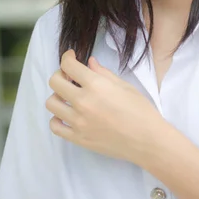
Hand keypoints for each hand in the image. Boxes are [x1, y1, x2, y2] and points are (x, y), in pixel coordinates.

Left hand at [46, 49, 164, 164]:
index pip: (69, 66)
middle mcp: (82, 102)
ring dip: (58, 96)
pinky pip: (55, 126)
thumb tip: (89, 62)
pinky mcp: (77, 138)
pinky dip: (57, 118)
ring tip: (69, 97)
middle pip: (55, 82)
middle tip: (70, 76)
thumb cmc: (141, 111)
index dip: (67, 57)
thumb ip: (103, 73)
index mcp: (96, 85)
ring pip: (51, 103)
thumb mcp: (125, 86)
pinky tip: (67, 115)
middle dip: (60, 74)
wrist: (147, 141)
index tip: (71, 57)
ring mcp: (78, 122)